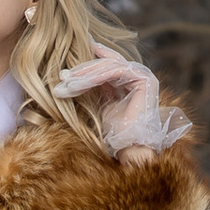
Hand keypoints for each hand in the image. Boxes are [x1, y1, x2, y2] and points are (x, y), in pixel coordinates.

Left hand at [54, 43, 189, 165]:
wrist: (128, 147)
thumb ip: (94, 86)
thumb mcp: (99, 102)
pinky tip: (84, 82)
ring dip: (87, 73)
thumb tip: (71, 74)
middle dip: (84, 68)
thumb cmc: (114, 131)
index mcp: (129, 81)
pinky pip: (117, 71)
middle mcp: (138, 76)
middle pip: (107, 63)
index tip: (67, 67)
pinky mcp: (145, 80)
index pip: (106, 65)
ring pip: (110, 65)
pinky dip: (98, 75)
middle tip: (63, 75)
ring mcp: (143, 76)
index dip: (87, 64)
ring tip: (69, 81)